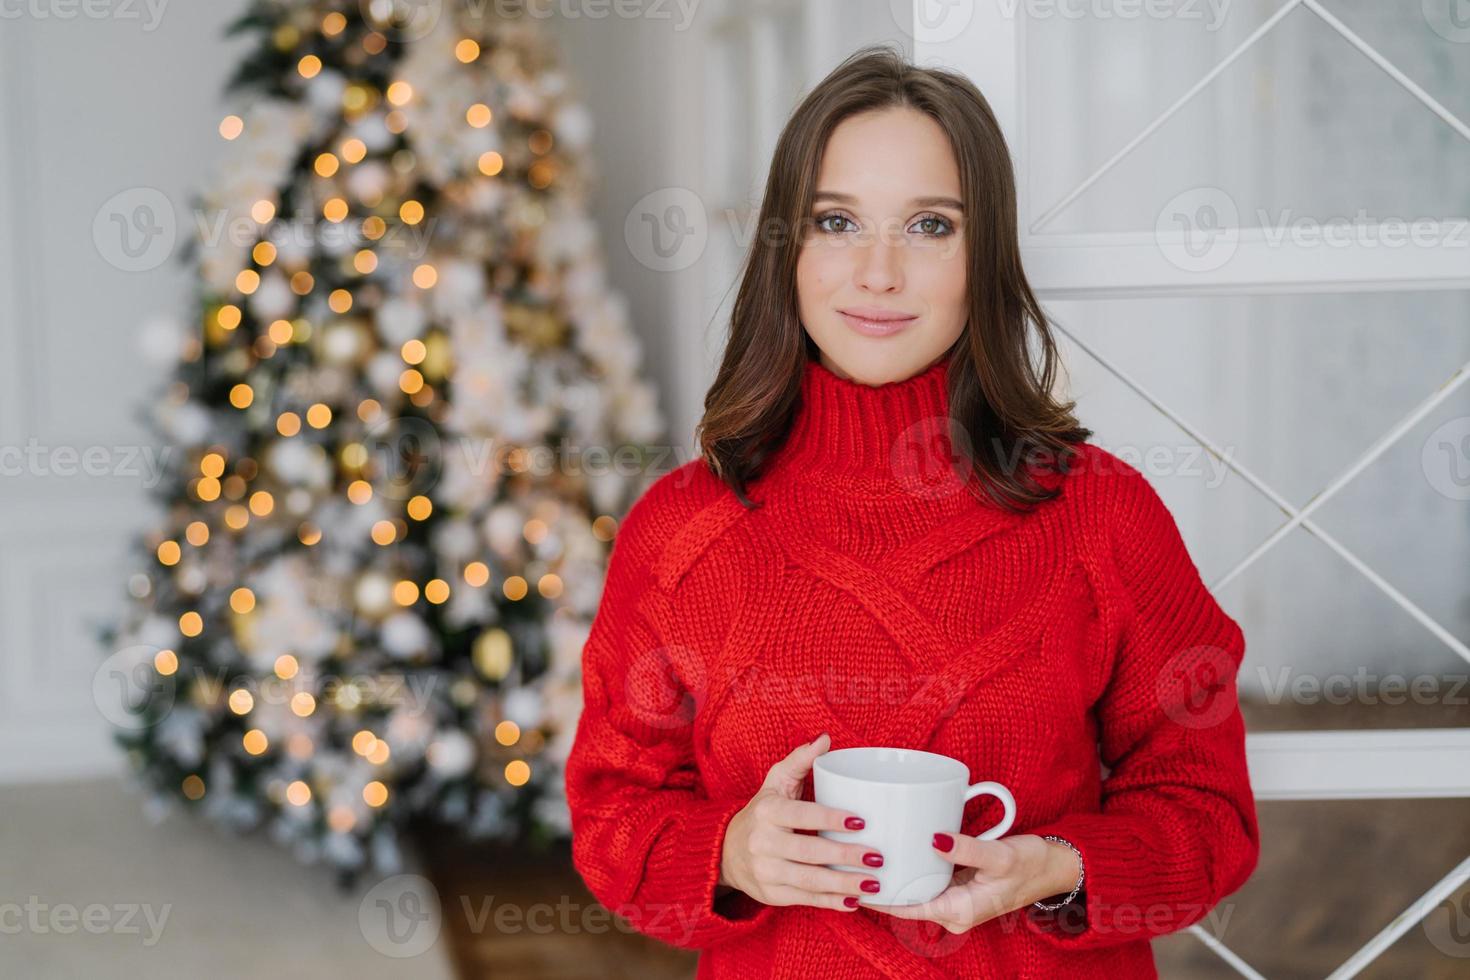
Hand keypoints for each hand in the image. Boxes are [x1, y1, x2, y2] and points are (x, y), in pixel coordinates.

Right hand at [719, 733, 884, 911]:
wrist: (725, 851)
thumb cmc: (762, 813)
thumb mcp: (775, 782)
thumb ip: (800, 760)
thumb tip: (826, 738)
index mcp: (767, 811)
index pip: (802, 815)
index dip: (831, 819)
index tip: (862, 822)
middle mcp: (762, 842)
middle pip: (809, 852)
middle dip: (846, 857)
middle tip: (877, 857)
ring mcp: (765, 871)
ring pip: (809, 880)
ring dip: (844, 884)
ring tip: (874, 883)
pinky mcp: (771, 894)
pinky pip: (805, 899)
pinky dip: (831, 902)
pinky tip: (854, 901)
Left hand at [864, 833, 1080, 933]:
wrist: (1054, 868)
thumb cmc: (1030, 864)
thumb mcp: (999, 856)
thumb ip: (967, 849)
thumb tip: (934, 839)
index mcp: (959, 911)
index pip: (907, 908)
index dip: (879, 897)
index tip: (853, 881)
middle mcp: (953, 912)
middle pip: (907, 901)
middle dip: (881, 886)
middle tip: (851, 861)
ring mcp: (955, 901)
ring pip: (916, 891)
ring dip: (895, 878)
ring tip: (865, 855)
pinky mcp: (959, 888)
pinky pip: (928, 882)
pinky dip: (911, 871)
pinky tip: (896, 852)